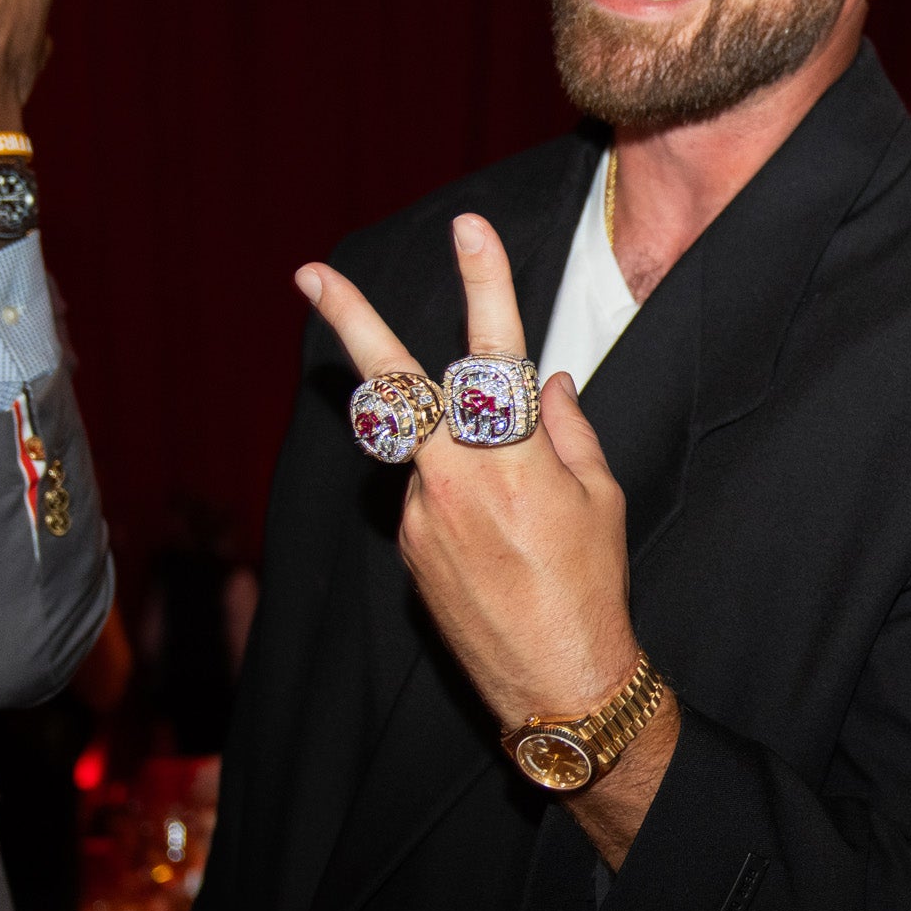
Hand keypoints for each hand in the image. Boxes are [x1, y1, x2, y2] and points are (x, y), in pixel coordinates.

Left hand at [298, 215, 675, 850]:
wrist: (556, 681)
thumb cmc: (592, 585)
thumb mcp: (600, 497)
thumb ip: (569, 430)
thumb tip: (550, 383)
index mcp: (513, 455)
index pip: (494, 351)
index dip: (484, 283)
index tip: (468, 228)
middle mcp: (453, 477)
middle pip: (393, 384)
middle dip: (351, 321)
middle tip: (309, 272)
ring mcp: (420, 515)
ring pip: (430, 456)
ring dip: (464, 468)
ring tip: (520, 538)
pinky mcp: (407, 550)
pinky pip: (431, 503)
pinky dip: (462, 511)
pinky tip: (500, 560)